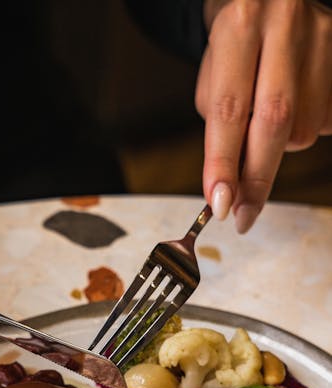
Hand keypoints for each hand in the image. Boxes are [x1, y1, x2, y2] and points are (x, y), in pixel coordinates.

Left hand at [196, 0, 331, 232]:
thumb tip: (231, 186)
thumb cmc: (234, 44)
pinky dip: (304, 127)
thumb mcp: (214, 75)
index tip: (220, 204)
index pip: (229, 110)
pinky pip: (324, 119)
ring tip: (265, 120)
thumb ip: (222, 125)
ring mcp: (320, 37)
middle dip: (257, 177)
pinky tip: (294, 106)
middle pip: (274, 121)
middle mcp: (283, 25)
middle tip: (244, 214)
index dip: (224, 163)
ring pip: (303, 126)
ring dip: (280, 146)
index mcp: (239, 26)